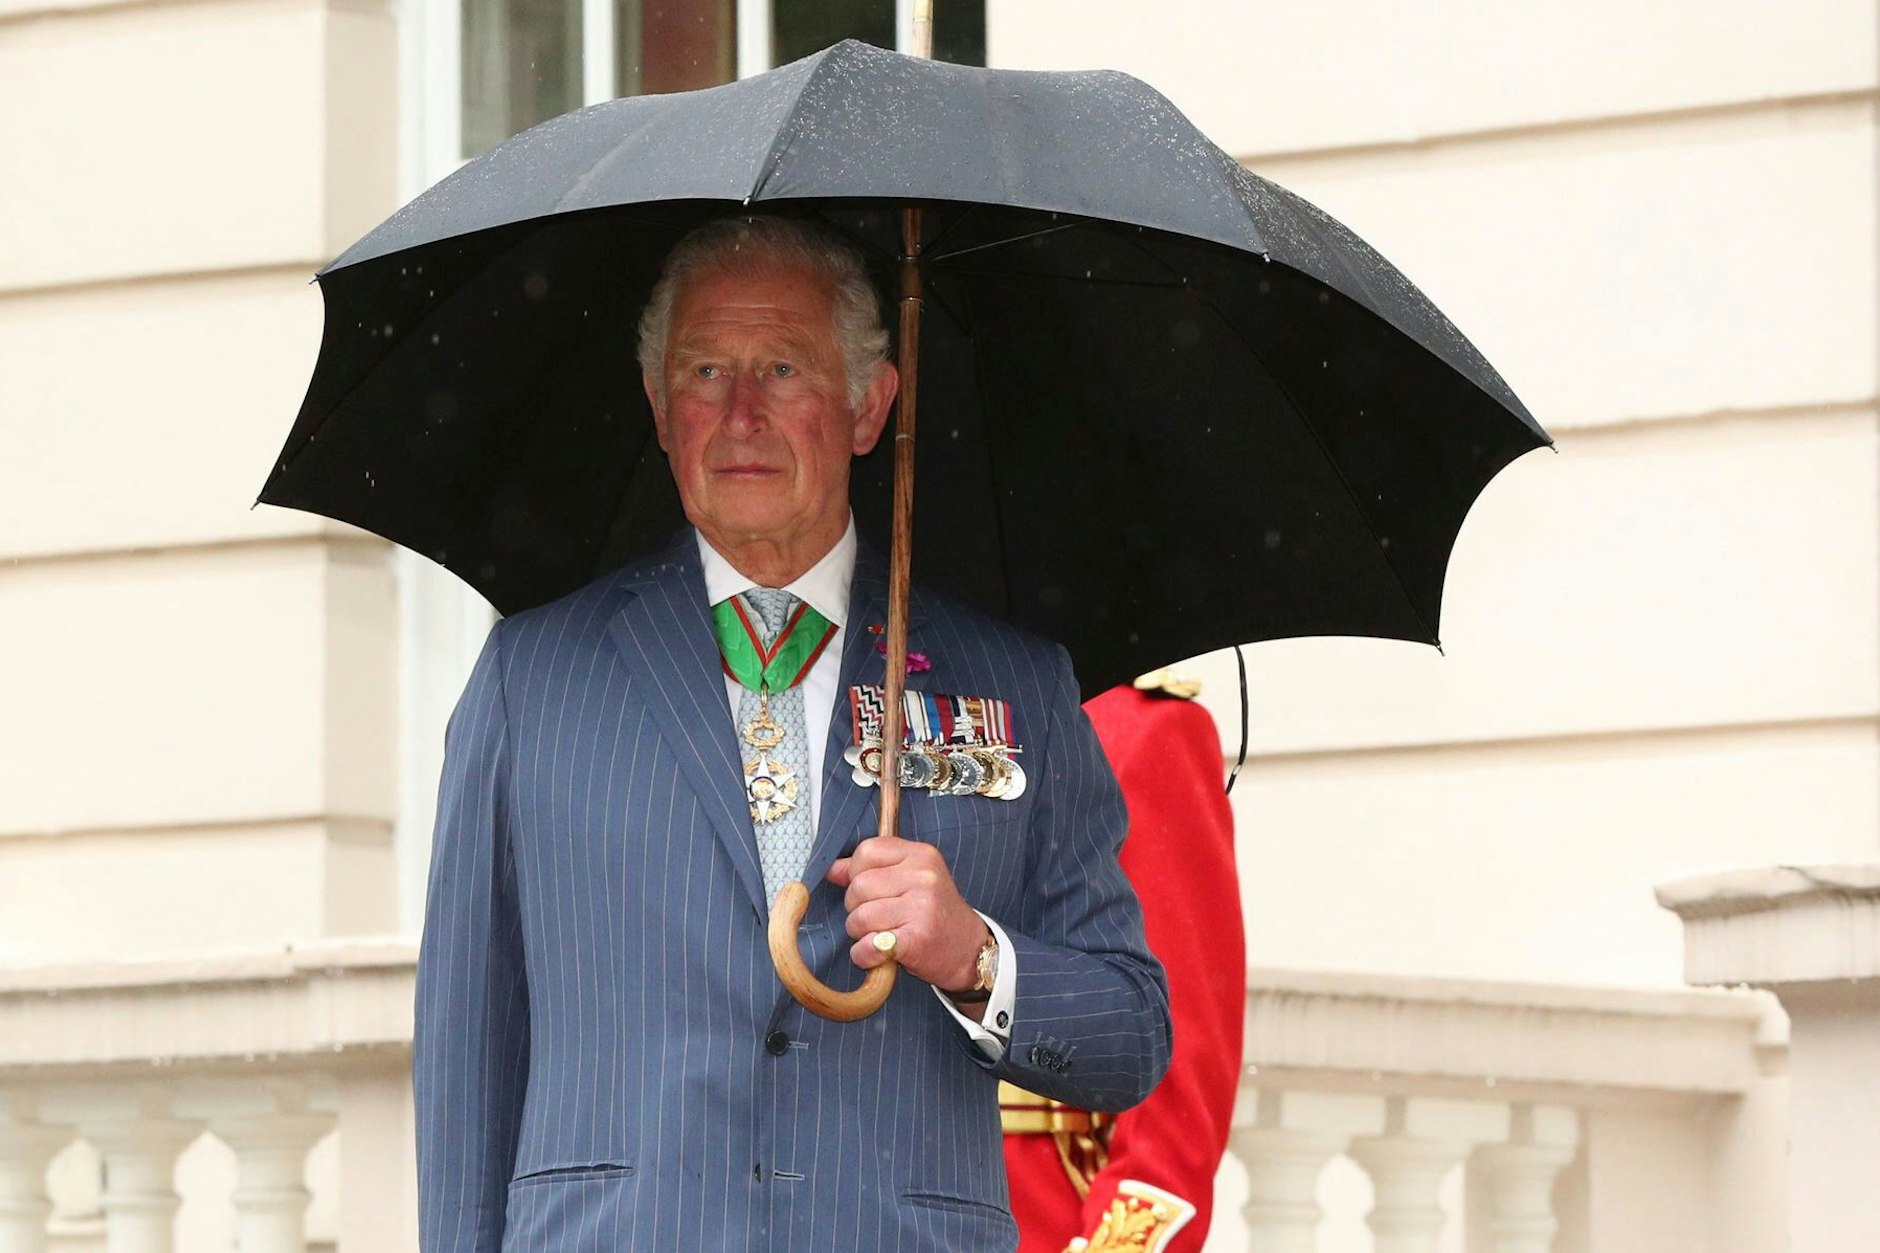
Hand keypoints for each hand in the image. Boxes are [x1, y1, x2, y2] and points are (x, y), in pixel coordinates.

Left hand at [826, 836, 986, 991]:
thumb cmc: (935, 914)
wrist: (971, 951)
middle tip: (877, 918)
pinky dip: (864, 955)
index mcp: (921, 855)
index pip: (865, 851)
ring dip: (860, 934)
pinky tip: (878, 955)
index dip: (856, 873)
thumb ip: (873, 869)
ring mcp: (922, 908)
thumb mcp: (912, 880)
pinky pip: (868, 946)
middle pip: (858, 886)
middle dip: (856, 907)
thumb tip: (831, 868)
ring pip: (859, 917)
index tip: (871, 890)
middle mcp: (924, 877)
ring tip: (880, 935)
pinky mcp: (917, 940)